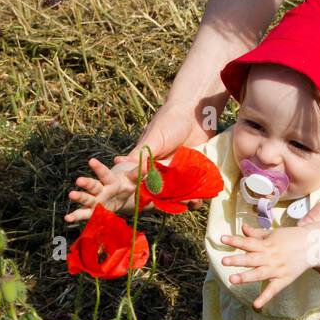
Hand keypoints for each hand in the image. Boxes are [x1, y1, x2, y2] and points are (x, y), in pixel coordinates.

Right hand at [65, 102, 214, 223]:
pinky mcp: (191, 171)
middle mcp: (160, 169)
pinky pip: (192, 187)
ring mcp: (176, 171)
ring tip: (192, 204)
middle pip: (161, 191)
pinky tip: (200, 200)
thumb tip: (120, 163)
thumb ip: (142, 152)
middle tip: (174, 207)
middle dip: (166, 201)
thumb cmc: (170, 121)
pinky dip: (196, 194)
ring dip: (183, 200)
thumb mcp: (155, 137)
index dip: (142, 193)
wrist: (195, 112)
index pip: (140, 181)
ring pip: (177, 192)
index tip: (145, 205)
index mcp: (147, 161)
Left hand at [219, 223, 313, 311]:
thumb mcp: (273, 233)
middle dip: (238, 260)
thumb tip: (242, 228)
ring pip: (260, 274)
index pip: (248, 242)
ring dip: (246, 277)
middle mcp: (271, 257)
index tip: (222, 239)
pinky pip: (273, 290)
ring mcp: (277, 269)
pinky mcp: (284, 279)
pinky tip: (256, 305)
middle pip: (252, 259)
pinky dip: (265, 297)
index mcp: (267, 244)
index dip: (235, 240)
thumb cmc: (291, 238)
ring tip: (232, 279)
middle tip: (224, 260)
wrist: (313, 245)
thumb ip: (256, 233)